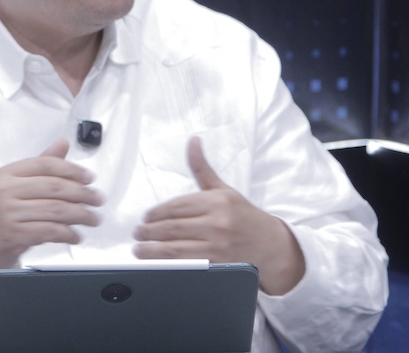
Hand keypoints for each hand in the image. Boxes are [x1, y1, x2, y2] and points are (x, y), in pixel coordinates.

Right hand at [0, 138, 102, 268]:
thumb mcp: (15, 185)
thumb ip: (40, 165)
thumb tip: (63, 143)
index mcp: (7, 173)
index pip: (46, 165)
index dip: (72, 170)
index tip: (89, 178)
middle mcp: (6, 190)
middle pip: (54, 187)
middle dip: (82, 194)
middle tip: (97, 200)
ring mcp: (9, 212)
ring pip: (55, 210)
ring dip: (80, 215)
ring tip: (93, 219)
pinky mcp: (14, 234)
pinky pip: (50, 231)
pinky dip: (67, 233)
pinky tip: (75, 235)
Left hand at [133, 136, 304, 294]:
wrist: (271, 245)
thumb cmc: (243, 216)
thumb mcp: (223, 190)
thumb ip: (202, 168)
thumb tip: (193, 142)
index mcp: (217, 201)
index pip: (176, 206)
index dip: (156, 213)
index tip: (145, 218)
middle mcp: (217, 222)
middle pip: (172, 227)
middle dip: (149, 231)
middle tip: (137, 234)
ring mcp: (218, 246)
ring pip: (175, 248)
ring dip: (152, 250)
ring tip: (139, 249)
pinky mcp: (218, 266)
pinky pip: (187, 265)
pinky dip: (168, 264)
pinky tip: (157, 263)